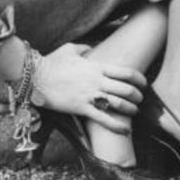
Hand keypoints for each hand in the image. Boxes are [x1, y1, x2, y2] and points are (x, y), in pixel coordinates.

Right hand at [31, 43, 147, 133]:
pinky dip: (116, 125)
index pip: (126, 72)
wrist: (35, 76)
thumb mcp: (70, 49)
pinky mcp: (80, 108)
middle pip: (126, 89)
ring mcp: (90, 95)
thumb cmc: (51, 62)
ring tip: (135, 112)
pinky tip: (125, 130)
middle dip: (137, 96)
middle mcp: (97, 81)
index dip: (139, 79)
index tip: (144, 83)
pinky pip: (103, 118)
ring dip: (130, 109)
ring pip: (118, 104)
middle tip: (140, 100)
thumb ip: (83, 48)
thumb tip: (89, 48)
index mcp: (97, 66)